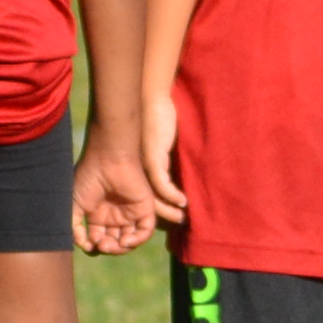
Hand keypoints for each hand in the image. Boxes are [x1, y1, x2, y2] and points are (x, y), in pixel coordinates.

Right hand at [74, 128, 162, 253]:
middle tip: (100, 245)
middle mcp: (116, 215)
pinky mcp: (144, 208)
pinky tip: (125, 241)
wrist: (106, 158)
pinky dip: (136, 241)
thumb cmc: (88, 177)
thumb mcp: (74, 204)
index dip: (94, 246)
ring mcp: (131, 212)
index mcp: (99, 214)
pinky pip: (145, 231)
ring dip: (121, 248)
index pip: (99, 238)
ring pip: (130, 240)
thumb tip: (82, 245)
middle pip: (115, 242)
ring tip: (110, 245)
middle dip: (107, 248)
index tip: (88, 245)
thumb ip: (74, 226)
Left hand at [139, 88, 187, 223]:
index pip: (146, 196)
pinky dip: (172, 195)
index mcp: (141, 169)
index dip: (159, 207)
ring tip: (181, 216)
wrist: (150, 101)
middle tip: (178, 220)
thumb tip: (180, 172)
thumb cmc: (156, 119)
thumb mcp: (161, 144)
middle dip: (163, 213)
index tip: (173, 215)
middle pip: (147, 201)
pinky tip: (183, 201)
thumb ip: (167, 159)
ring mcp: (145, 166)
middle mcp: (140, 170)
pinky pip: (161, 184)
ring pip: (153, 197)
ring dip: (167, 209)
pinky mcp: (153, 159)